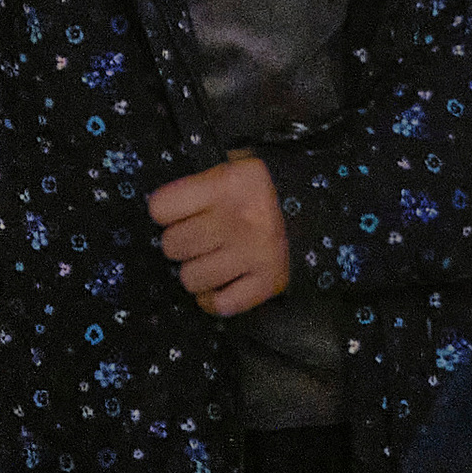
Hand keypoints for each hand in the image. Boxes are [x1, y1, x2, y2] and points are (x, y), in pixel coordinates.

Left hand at [148, 153, 291, 317]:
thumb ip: (196, 187)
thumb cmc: (257, 187)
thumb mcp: (228, 167)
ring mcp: (253, 255)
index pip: (162, 208)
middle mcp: (237, 221)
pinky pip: (219, 305)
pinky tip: (219, 283)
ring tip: (209, 258)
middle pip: (172, 246)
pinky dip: (213, 298)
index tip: (175, 212)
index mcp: (225, 185)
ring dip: (195, 271)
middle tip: (196, 236)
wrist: (312, 206)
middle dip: (179, 242)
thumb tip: (159, 212)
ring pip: (190, 279)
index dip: (164, 210)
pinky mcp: (267, 284)